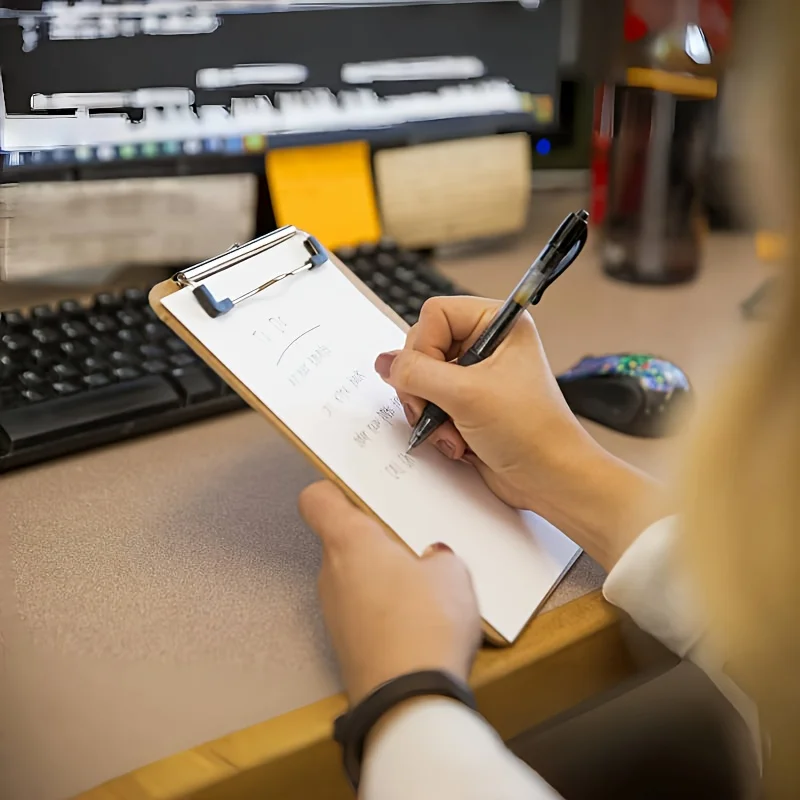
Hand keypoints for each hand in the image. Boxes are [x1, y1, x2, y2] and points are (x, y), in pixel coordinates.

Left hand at [299, 480, 480, 704]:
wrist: (409, 701)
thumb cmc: (423, 628)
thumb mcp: (453, 573)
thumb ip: (440, 555)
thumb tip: (435, 559)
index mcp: (350, 542)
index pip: (318, 499)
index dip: (336, 489)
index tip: (358, 488)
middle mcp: (331, 573)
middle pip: (343, 539)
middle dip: (377, 538)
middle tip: (413, 542)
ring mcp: (335, 612)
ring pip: (355, 577)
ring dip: (383, 577)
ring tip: (424, 587)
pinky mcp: (346, 643)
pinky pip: (363, 611)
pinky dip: (385, 610)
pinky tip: (418, 621)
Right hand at [375, 296, 665, 569]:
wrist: (550, 478)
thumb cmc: (530, 430)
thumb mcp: (466, 395)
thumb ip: (417, 373)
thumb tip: (385, 362)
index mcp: (497, 323)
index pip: (434, 314)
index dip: (425, 347)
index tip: (436, 380)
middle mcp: (485, 344)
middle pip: (422, 347)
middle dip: (423, 386)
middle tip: (436, 410)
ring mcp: (475, 375)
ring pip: (421, 379)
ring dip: (430, 411)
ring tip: (453, 432)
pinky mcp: (467, 403)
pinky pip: (430, 403)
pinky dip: (436, 425)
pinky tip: (458, 442)